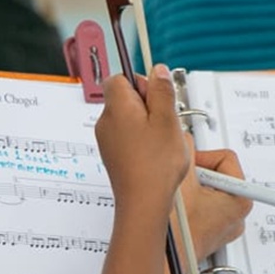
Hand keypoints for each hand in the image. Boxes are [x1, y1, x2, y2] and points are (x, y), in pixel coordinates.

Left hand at [96, 66, 189, 214]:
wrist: (143, 202)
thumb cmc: (155, 166)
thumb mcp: (167, 120)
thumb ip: (162, 91)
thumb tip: (158, 71)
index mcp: (117, 107)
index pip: (119, 77)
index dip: (141, 81)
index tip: (157, 94)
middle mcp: (107, 122)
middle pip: (125, 97)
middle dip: (147, 103)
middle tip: (164, 119)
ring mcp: (108, 139)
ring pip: (128, 117)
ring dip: (147, 122)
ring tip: (162, 140)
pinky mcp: (113, 154)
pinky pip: (127, 136)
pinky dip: (142, 139)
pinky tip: (155, 152)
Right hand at [178, 141, 251, 260]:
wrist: (162, 260)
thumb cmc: (176, 231)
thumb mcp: (181, 176)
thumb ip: (186, 149)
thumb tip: (185, 138)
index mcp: (241, 198)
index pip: (225, 158)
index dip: (201, 157)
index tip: (187, 165)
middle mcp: (238, 214)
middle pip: (217, 174)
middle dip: (195, 175)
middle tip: (180, 185)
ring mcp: (224, 226)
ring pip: (207, 191)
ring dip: (191, 190)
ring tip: (178, 201)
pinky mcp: (211, 234)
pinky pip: (203, 207)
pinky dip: (190, 205)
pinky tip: (178, 212)